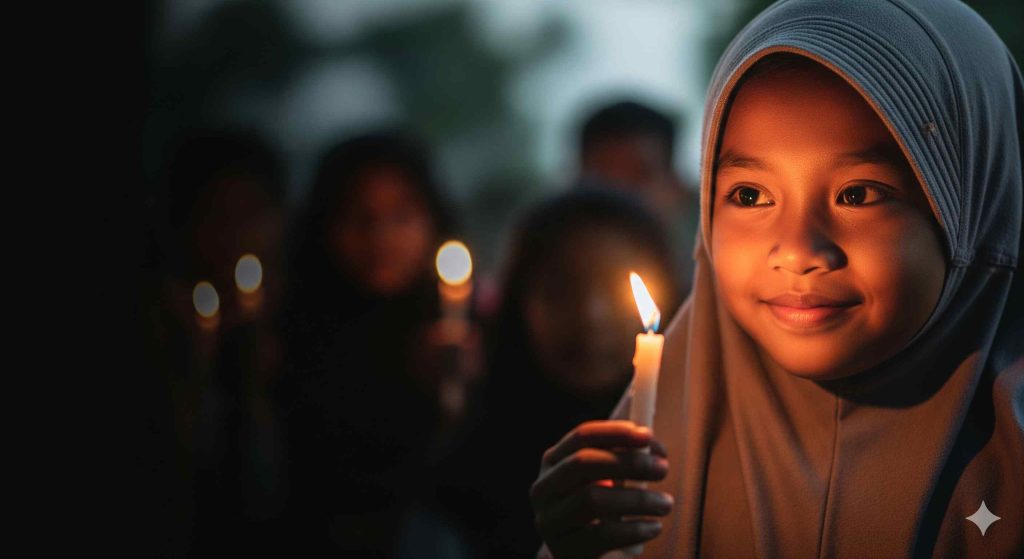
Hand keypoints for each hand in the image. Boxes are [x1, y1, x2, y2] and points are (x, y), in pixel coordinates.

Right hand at [530, 420, 671, 557]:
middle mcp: (544, 488)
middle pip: (583, 463)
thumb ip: (623, 459)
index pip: (581, 436)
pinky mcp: (563, 550)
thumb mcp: (604, 479)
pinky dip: (634, 530)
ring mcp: (549, 520)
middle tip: (663, 469)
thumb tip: (655, 450)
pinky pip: (601, 535)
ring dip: (637, 499)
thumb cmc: (600, 509)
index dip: (615, 432)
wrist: (579, 555)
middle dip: (627, 462)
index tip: (648, 436)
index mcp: (553, 461)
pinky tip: (654, 527)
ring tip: (666, 503)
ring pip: (592, 498)